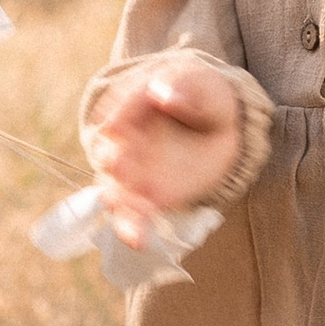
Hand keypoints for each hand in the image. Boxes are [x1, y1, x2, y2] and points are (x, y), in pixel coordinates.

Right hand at [85, 56, 243, 242]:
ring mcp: (130, 172)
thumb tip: (163, 94)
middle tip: (118, 165)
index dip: (117, 119)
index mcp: (128, 104)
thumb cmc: (203, 96)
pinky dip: (132, 229)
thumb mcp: (203, 84)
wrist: (215, 121)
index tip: (116, 128)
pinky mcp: (144, 198)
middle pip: (108, 153)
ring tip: (134, 213)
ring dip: (121, 203)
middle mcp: (121, 141)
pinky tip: (139, 241)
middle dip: (114, 160)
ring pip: (114, 191)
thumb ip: (185, 88)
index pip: (117, 111)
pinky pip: (131, 216)